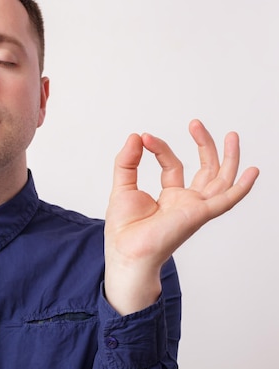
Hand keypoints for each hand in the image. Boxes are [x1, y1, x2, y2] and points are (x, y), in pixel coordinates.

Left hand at [103, 119, 258, 314]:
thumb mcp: (122, 186)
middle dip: (204, 145)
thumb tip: (136, 137)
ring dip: (228, 158)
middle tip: (195, 123)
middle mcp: (186, 202)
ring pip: (220, 180)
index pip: (173, 165)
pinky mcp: (199, 214)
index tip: (144, 138)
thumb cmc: (124, 230)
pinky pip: (226, 200)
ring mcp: (195, 208)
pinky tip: (252, 172)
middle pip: (205, 169)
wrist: (126, 252)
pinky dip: (241, 187)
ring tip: (231, 135)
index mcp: (170, 196)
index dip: (160, 148)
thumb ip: (127, 161)